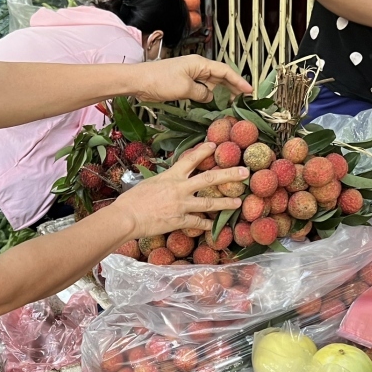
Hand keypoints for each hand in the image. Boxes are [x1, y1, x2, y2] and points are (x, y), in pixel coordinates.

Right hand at [108, 143, 247, 238]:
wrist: (126, 217)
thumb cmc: (132, 200)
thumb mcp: (149, 183)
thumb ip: (164, 181)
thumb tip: (170, 179)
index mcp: (171, 176)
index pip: (190, 159)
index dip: (203, 151)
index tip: (215, 145)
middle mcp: (180, 188)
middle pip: (209, 178)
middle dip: (229, 174)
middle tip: (245, 171)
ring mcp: (181, 205)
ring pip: (209, 202)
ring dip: (226, 202)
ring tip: (239, 202)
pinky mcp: (179, 220)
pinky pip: (197, 222)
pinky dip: (206, 225)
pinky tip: (214, 226)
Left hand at [132, 55, 253, 103]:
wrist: (139, 81)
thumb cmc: (160, 80)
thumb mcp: (185, 89)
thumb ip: (202, 93)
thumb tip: (210, 97)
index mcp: (199, 64)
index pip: (224, 71)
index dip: (238, 81)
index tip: (248, 90)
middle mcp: (196, 67)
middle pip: (220, 75)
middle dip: (232, 86)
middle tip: (244, 97)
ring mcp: (189, 74)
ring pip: (211, 82)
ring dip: (221, 91)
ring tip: (232, 101)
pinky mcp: (182, 82)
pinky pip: (201, 87)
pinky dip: (209, 94)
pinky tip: (212, 102)